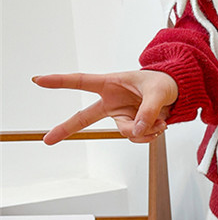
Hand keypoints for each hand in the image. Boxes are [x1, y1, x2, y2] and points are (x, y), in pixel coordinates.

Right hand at [32, 69, 178, 144]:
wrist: (177, 93)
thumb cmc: (163, 83)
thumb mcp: (158, 92)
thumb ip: (148, 110)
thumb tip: (138, 129)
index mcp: (111, 84)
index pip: (81, 82)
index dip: (60, 81)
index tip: (38, 80)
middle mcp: (112, 102)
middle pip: (84, 117)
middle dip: (66, 128)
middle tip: (47, 139)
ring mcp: (121, 115)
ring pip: (125, 132)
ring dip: (144, 130)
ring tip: (160, 120)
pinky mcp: (132, 126)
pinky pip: (136, 137)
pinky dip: (150, 135)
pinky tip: (160, 126)